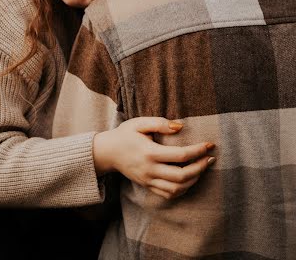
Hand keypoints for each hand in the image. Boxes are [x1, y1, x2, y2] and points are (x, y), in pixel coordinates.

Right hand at [93, 117, 214, 199]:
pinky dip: (183, 189)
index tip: (210, 145)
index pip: (181, 155)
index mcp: (150, 153)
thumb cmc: (125, 134)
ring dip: (194, 180)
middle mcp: (150, 170)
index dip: (198, 151)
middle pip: (182, 175)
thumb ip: (160, 123)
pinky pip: (169, 194)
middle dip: (200, 167)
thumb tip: (180, 126)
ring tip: (202, 168)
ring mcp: (149, 180)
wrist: (107, 152)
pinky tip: (189, 178)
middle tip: (210, 158)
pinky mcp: (148, 186)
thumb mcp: (139, 123)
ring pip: (177, 188)